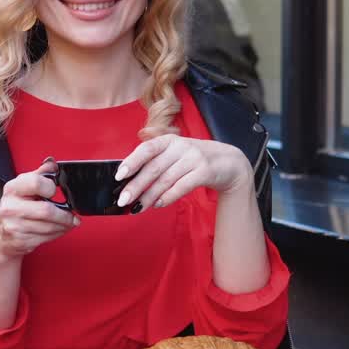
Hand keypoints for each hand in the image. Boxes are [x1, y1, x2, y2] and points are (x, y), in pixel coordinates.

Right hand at [0, 159, 78, 259]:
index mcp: (12, 189)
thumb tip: (52, 163)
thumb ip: (40, 174)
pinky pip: (46, 237)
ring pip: (49, 226)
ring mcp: (14, 226)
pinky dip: (57, 234)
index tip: (55, 191)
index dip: (51, 187)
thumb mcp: (23, 187)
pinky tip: (58, 229)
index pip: (36, 182)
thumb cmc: (15, 209)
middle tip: (72, 215)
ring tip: (68, 222)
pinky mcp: (20, 241)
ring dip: (64, 225)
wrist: (0, 236)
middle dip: (65, 215)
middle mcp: (10, 207)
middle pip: (47, 210)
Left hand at [114, 135, 253, 210]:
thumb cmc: (194, 160)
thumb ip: (156, 163)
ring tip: (138, 207)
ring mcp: (194, 158)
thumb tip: (130, 182)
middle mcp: (181, 146)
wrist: (229, 162)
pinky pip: (181, 187)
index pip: (147, 149)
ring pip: (165, 180)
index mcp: (169, 140)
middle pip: (153, 168)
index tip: (119, 176)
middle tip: (123, 200)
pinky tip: (158, 204)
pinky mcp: (204, 171)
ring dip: (149, 196)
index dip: (132, 161)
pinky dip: (167, 197)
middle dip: (135, 186)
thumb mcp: (175, 154)